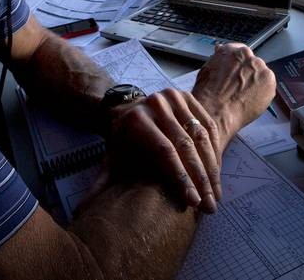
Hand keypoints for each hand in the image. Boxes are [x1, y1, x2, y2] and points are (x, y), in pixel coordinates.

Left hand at [108, 89, 221, 212]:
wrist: (128, 110)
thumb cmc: (123, 142)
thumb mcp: (112, 159)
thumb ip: (103, 181)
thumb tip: (87, 208)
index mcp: (136, 119)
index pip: (164, 151)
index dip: (180, 178)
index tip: (192, 202)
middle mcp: (156, 104)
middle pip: (185, 146)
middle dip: (200, 179)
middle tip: (209, 205)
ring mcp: (175, 97)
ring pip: (201, 137)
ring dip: (211, 169)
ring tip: (215, 195)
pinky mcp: (189, 96)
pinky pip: (209, 126)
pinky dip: (215, 151)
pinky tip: (216, 174)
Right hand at [192, 43, 275, 142]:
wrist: (217, 111)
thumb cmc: (208, 93)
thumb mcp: (207, 69)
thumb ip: (218, 58)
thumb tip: (221, 52)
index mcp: (234, 51)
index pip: (240, 52)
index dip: (237, 63)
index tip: (236, 69)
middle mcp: (250, 57)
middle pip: (252, 64)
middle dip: (247, 74)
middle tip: (238, 87)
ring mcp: (262, 70)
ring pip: (261, 75)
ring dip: (256, 83)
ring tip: (243, 96)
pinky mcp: (270, 83)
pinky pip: (268, 87)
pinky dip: (262, 94)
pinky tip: (250, 101)